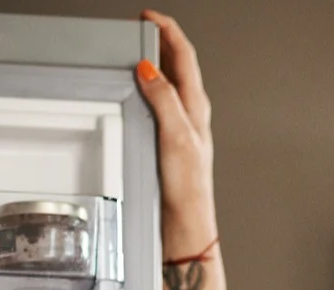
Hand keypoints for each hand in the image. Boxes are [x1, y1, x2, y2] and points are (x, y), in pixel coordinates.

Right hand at [136, 10, 219, 259]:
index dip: (167, 31)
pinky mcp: (169, 141)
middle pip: (177, 65)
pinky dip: (148, 89)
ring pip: (169, 83)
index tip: (149, 17)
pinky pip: (159, 104)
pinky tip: (137, 94)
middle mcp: (191, 114)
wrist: (186, 224)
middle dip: (159, 41)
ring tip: (137, 50)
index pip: (184, 56)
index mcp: (196, 107)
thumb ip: (164, 101)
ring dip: (154, 63)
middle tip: (140, 28)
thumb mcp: (175, 138)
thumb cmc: (188, 189)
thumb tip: (149, 70)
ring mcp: (180, 127)